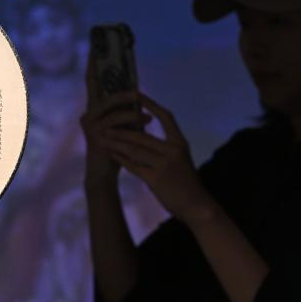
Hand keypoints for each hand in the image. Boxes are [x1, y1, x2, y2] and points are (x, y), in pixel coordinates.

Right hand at [80, 51, 151, 187]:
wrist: (104, 173)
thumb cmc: (116, 149)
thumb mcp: (122, 125)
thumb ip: (125, 109)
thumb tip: (138, 93)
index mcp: (94, 108)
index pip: (92, 81)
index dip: (92, 63)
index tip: (94, 45)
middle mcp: (88, 113)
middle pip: (98, 87)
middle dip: (112, 80)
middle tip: (134, 86)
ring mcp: (89, 124)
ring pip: (111, 105)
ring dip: (131, 106)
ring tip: (146, 109)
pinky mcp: (95, 135)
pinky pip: (116, 121)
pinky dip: (133, 120)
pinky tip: (146, 122)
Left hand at [93, 92, 206, 216]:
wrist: (197, 206)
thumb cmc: (187, 183)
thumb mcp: (181, 160)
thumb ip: (165, 149)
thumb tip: (143, 137)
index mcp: (180, 143)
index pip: (166, 117)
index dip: (151, 105)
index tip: (137, 95)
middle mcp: (173, 151)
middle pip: (142, 135)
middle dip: (121, 129)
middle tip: (105, 124)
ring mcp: (164, 165)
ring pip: (135, 150)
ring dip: (116, 143)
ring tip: (103, 137)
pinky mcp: (156, 179)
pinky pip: (134, 166)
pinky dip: (121, 159)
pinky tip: (112, 153)